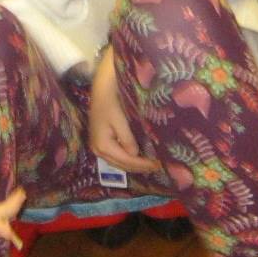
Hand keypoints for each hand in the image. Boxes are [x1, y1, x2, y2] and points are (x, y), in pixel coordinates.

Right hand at [88, 50, 159, 175]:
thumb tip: (135, 155)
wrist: (100, 89)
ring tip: (150, 164)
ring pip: (118, 162)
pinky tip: (138, 157)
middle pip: (122, 165)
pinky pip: (116, 156)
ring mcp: (97, 147)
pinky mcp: (100, 142)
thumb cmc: (111, 102)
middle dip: (140, 167)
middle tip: (158, 167)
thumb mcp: (120, 120)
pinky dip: (127, 159)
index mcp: (103, 146)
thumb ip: (127, 139)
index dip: (143, 164)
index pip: (127, 161)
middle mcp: (98, 150)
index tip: (160, 165)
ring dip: (134, 165)